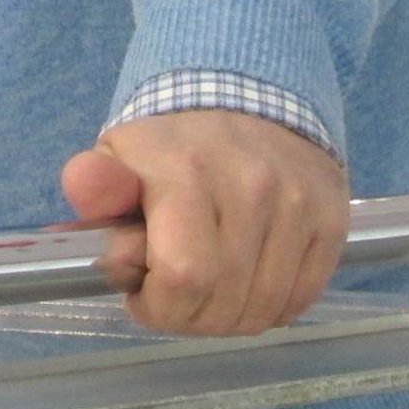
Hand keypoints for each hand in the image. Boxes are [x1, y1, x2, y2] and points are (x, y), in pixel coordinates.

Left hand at [61, 109, 347, 335]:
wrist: (247, 93)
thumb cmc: (171, 140)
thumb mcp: (119, 152)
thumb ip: (96, 186)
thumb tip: (76, 209)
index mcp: (186, 169)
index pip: (183, 276)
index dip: (159, 304)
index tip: (143, 291)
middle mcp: (249, 184)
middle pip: (224, 302)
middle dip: (189, 315)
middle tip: (173, 292)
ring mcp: (296, 203)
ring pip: (263, 309)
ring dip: (229, 316)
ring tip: (208, 286)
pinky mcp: (331, 220)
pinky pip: (298, 300)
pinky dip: (268, 306)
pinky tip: (244, 279)